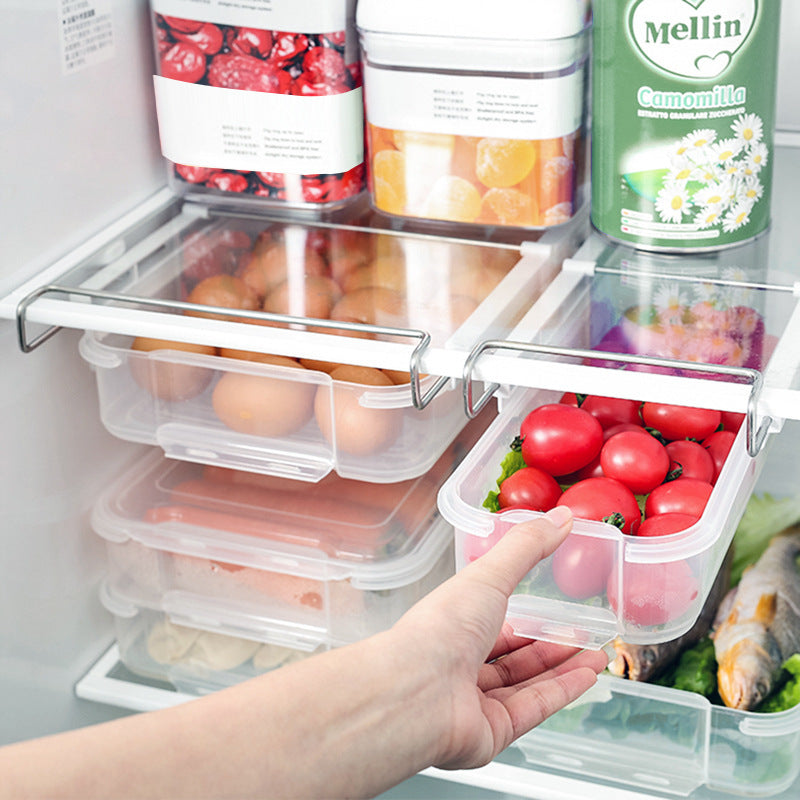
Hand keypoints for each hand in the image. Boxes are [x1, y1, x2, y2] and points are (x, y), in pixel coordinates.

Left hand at [392, 506, 608, 770]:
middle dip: (552, 647)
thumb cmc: (440, 629)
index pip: (494, 624)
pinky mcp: (491, 732)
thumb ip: (527, 547)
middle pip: (513, 657)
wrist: (416, 692)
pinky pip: (533, 708)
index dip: (528, 618)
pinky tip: (589, 677)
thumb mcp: (489, 574)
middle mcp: (460, 666)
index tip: (561, 611)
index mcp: (453, 626)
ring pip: (527, 683)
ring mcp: (475, 702)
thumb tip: (562, 517)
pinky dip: (562, 692)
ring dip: (564, 668)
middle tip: (587, 636)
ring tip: (600, 655)